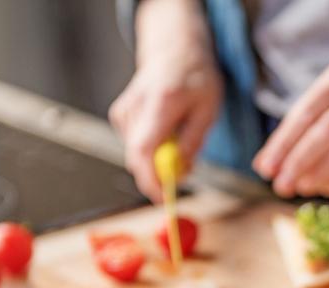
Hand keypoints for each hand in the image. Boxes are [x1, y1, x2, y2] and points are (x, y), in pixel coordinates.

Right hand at [109, 0, 221, 201]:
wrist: (174, 48)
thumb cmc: (197, 77)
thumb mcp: (208, 110)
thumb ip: (193, 142)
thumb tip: (180, 172)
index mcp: (161, 103)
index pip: (145, 151)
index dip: (151, 179)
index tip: (162, 197)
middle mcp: (136, 107)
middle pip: (136, 157)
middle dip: (159, 174)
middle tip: (184, 171)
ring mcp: (124, 110)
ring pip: (137, 153)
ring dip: (158, 160)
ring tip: (180, 140)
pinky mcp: (120, 115)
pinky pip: (135, 144)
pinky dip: (151, 148)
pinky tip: (165, 130)